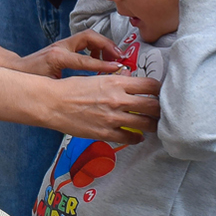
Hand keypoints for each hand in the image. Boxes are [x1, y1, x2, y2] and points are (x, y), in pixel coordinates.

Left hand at [8, 30, 125, 78]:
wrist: (17, 69)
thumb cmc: (30, 78)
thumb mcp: (49, 85)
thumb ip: (67, 86)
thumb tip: (87, 90)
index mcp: (58, 58)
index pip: (85, 59)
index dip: (102, 63)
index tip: (117, 67)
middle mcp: (61, 47)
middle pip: (89, 36)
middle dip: (107, 45)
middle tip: (120, 56)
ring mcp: (63, 44)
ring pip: (88, 36)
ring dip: (103, 44)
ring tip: (113, 57)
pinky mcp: (65, 45)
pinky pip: (85, 41)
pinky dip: (95, 47)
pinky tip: (99, 59)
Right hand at [33, 72, 160, 144]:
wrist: (52, 103)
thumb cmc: (71, 88)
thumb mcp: (97, 77)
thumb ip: (116, 81)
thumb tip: (131, 81)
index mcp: (116, 82)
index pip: (150, 85)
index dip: (159, 90)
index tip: (160, 94)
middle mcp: (118, 99)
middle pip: (153, 106)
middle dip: (160, 109)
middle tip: (162, 112)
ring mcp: (112, 118)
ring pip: (145, 124)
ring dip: (153, 125)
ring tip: (154, 125)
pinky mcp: (105, 133)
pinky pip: (130, 138)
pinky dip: (137, 138)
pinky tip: (138, 136)